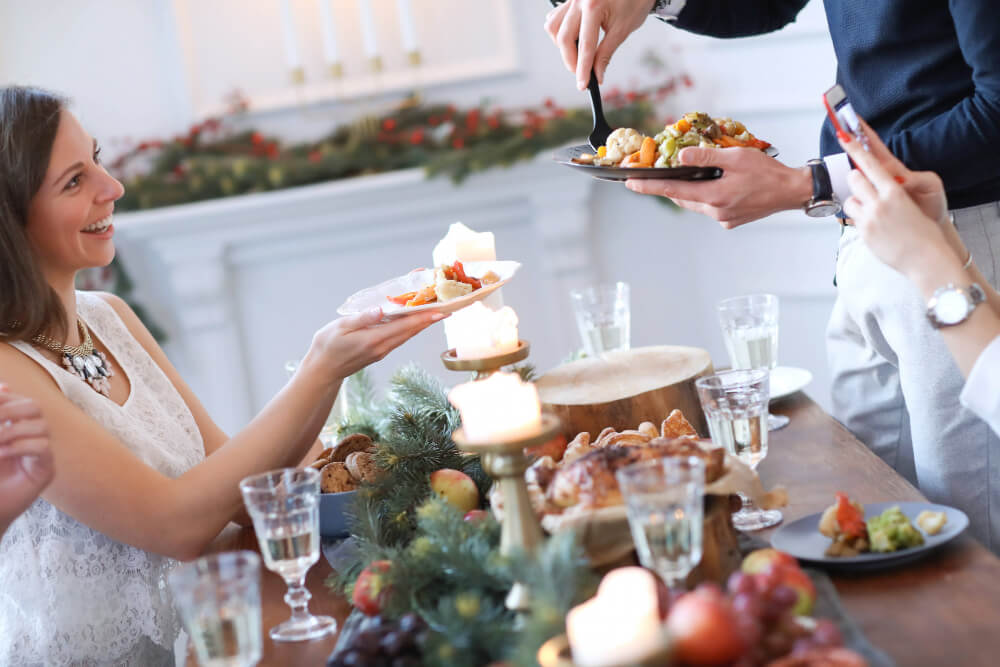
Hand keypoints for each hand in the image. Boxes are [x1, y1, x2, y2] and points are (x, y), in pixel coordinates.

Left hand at [0, 386, 54, 534]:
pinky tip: (3, 454)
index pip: (20, 400)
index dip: (6, 397)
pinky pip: (43, 448)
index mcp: (16, 425)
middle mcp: (32, 436)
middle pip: (35, 407)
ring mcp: (41, 453)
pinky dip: (21, 447)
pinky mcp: (46, 470)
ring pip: (42, 426)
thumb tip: (3, 385)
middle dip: (11, 408)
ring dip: (14, 430)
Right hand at [310, 307, 444, 380]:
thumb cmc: (327, 346)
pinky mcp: (380, 351)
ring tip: (437, 311)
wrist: (323, 370)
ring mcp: (382, 350)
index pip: (404, 327)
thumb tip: (381, 309)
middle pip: (411, 331)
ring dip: (423, 323)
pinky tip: (415, 319)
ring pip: (407, 334)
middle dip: (430, 319)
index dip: (424, 318)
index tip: (441, 311)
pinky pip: (400, 336)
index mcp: (373, 340)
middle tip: (448, 307)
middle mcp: (382, 347)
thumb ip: (362, 318)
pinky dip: (410, 327)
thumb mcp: (340, 328)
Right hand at [544, 0, 654, 88]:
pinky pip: (556, 17)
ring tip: (578, 54)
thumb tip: (597, 75)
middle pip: (564, 38)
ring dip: (562, 46)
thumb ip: (606, 53)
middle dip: (571, 61)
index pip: (585, 45)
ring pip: (554, 27)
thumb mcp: (623, 29)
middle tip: (581, 74)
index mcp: (594, 6)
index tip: (583, 86)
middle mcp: (579, 0)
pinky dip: (560, 31)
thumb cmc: (635, 1)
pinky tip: (573, 38)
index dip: (583, 69)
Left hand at [625, 146, 811, 227]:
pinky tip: (712, 184)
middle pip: (682, 198)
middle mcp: (716, 211)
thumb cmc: (767, 172)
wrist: (792, 191)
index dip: (650, 187)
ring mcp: (723, 218)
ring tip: (684, 177)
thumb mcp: (735, 158)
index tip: (630, 184)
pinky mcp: (731, 220)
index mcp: (715, 196)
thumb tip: (681, 157)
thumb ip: (706, 157)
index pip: (674, 191)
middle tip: (649, 177)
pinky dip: (706, 195)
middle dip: (667, 188)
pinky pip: (710, 207)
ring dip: (688, 191)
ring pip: (696, 203)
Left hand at [838, 131, 958, 280]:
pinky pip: (852, 218)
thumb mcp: (913, 201)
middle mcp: (880, 202)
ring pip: (850, 199)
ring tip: (874, 212)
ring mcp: (869, 219)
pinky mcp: (863, 233)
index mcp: (895, 191)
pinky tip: (877, 227)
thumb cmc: (922, 228)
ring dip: (857, 202)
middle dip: (856, 179)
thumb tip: (882, 183)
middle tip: (865, 186)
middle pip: (854, 178)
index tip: (843, 135)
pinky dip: (860, 219)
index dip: (855, 148)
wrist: (926, 257)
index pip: (870, 164)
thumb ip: (895, 189)